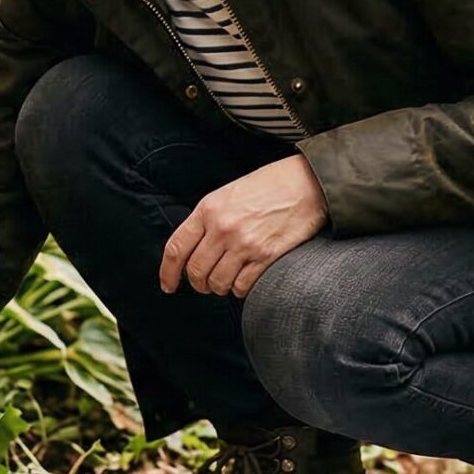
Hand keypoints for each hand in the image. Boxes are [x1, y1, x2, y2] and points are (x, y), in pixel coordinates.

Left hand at [159, 155, 328, 298]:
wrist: (305, 184)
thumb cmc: (268, 186)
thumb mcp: (228, 194)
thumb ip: (208, 219)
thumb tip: (194, 248)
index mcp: (209, 209)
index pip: (176, 248)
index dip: (167, 272)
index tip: (168, 285)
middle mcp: (223, 228)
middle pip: (196, 271)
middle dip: (197, 284)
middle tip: (204, 284)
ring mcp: (244, 244)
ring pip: (217, 282)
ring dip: (219, 287)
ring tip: (226, 281)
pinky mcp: (266, 256)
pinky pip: (242, 286)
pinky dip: (240, 289)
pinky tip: (244, 281)